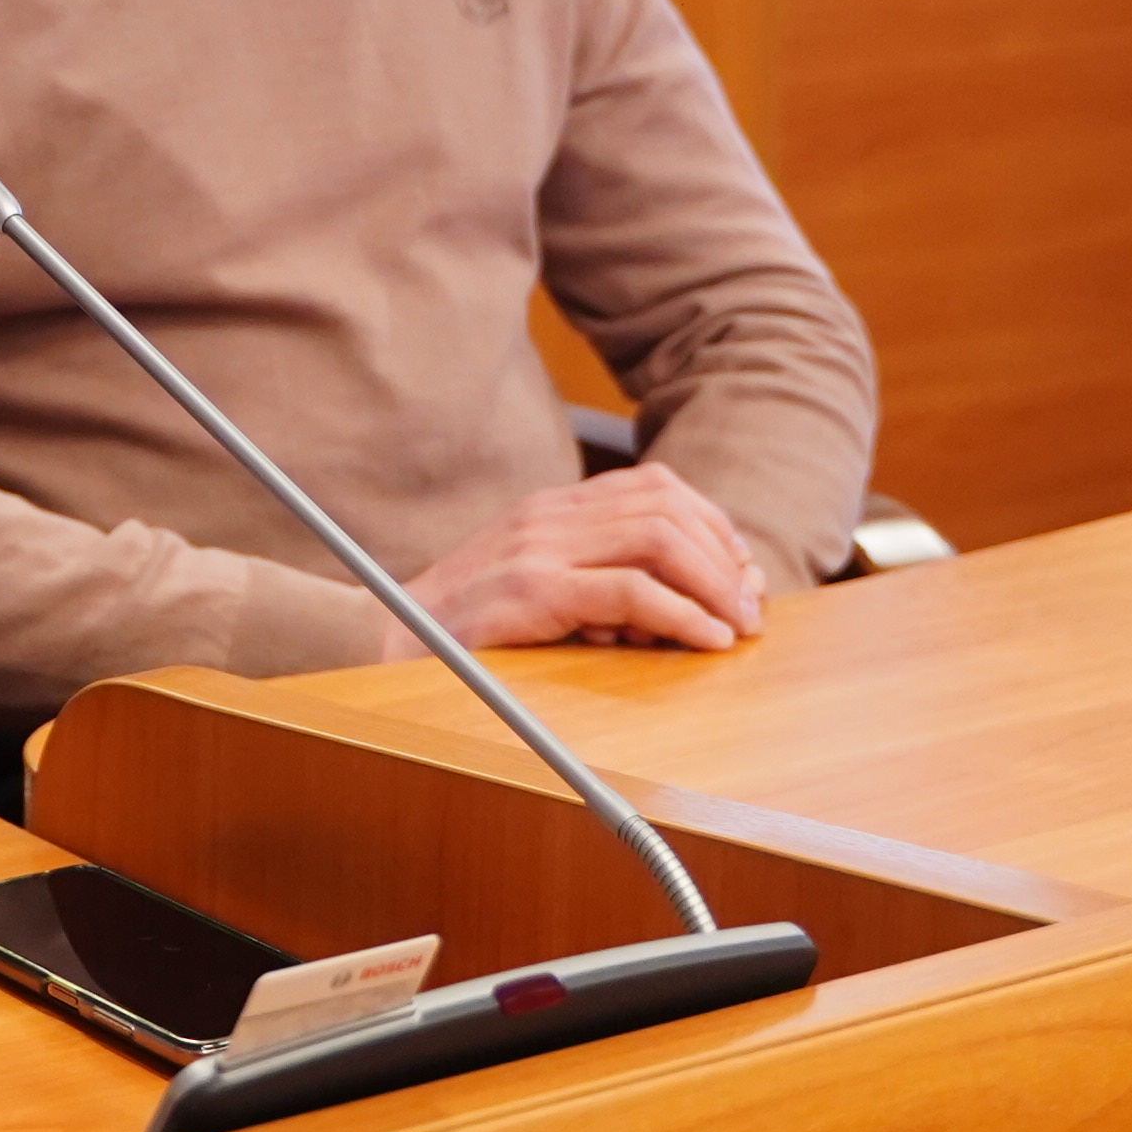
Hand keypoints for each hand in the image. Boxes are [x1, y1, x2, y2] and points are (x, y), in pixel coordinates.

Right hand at [410, 458, 771, 652]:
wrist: (382, 644)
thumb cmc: (461, 630)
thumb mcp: (534, 589)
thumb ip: (594, 581)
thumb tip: (681, 607)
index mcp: (552, 509)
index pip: (656, 487)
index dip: (712, 524)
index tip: (740, 573)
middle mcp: (549, 516)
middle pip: (668, 507)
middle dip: (724, 558)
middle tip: (750, 609)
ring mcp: (539, 549)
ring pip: (660, 539)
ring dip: (714, 584)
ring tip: (736, 626)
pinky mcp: (532, 591)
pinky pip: (631, 591)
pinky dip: (683, 615)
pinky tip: (705, 639)